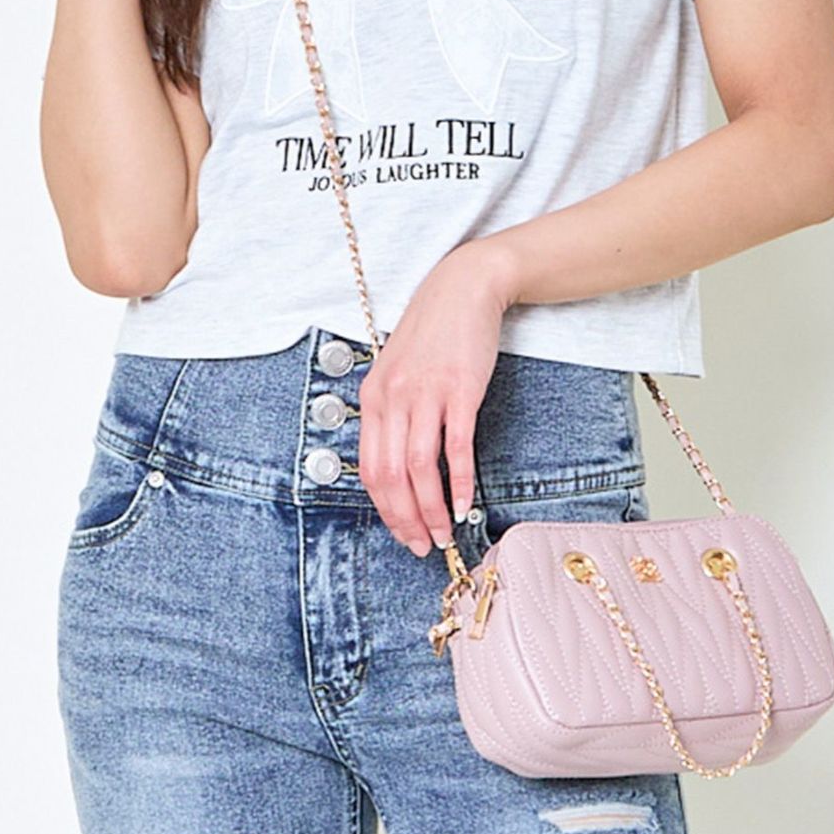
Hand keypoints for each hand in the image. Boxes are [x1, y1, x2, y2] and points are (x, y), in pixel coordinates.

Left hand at [357, 238, 520, 557]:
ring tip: (444, 532)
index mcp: (374, 398)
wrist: (463, 289)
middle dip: (406, 519)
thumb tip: (400, 465)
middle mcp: (393, 398)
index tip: (403, 533)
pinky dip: (459, 481)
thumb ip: (395, 413)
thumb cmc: (433, 333)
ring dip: (430, 508)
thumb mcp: (399, 371)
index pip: (370, 469)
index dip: (386, 510)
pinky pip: (455, 446)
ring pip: (419, 467)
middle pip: (390, 475)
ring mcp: (426, 394)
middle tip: (423, 544)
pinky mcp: (459, 390)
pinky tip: (464, 503)